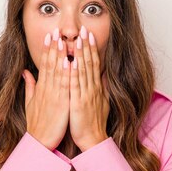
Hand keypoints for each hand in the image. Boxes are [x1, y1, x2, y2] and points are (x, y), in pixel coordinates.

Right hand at [23, 29, 70, 150]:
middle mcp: (46, 89)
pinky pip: (64, 85)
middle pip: (49, 64)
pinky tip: (68, 61)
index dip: (46, 50)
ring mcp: (53, 96)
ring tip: (62, 40)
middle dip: (53, 47)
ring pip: (57, 71)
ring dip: (59, 55)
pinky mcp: (61, 104)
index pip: (44, 65)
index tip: (49, 36)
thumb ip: (30, 86)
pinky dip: (66, 73)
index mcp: (41, 89)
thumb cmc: (38, 125)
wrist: (39, 143)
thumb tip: (26, 72)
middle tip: (55, 30)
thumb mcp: (30, 104)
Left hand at [69, 26, 109, 151]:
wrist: (93, 140)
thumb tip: (101, 76)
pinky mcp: (79, 103)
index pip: (94, 64)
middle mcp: (92, 89)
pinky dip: (73, 72)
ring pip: (83, 71)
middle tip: (84, 29)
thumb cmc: (94, 124)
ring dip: (80, 54)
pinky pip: (76, 85)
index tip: (88, 35)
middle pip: (90, 63)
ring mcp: (86, 95)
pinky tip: (71, 61)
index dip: (91, 48)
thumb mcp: (100, 103)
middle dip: (87, 45)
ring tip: (78, 39)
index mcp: (95, 88)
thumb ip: (100, 89)